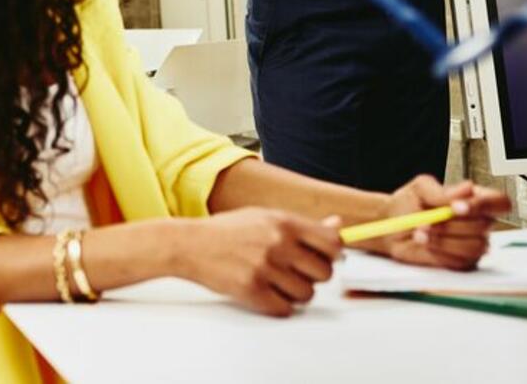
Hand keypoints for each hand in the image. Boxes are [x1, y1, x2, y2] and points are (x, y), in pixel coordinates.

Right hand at [177, 209, 341, 316]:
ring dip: (296, 292)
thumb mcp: (264, 217)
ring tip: (276, 281)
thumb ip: (302, 224)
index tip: (325, 257)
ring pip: (307, 294)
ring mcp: (265, 268)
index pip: (332, 243)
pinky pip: (286, 309)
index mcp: (283, 222)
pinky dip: (279, 305)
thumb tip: (337, 225)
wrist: (189, 244)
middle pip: (324, 272)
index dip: (334, 253)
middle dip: (313, 275)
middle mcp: (277, 243)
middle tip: (295, 271)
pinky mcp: (253, 291)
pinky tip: (266, 291)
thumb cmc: (226, 230)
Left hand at [363, 175, 510, 269]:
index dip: (484, 205)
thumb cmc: (408, 203)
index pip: (499, 202)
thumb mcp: (420, 189)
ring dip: (444, 239)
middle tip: (427, 219)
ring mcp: (473, 244)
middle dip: (451, 223)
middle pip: (484, 225)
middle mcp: (479, 222)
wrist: (391, 225)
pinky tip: (426, 243)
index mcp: (474, 200)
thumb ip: (443, 191)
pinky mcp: (464, 262)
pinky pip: (461, 261)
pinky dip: (440, 252)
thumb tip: (468, 188)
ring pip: (475, 246)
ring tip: (421, 231)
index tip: (457, 207)